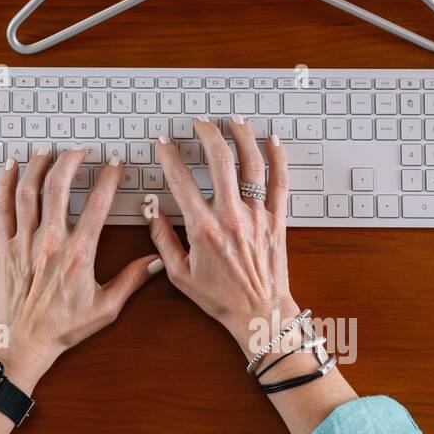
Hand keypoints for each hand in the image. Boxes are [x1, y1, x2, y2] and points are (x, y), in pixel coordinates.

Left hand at [0, 147, 161, 389]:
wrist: (23, 341)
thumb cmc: (64, 327)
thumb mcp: (106, 308)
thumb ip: (132, 280)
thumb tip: (158, 261)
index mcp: (78, 254)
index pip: (97, 204)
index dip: (109, 179)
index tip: (115, 164)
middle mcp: (50, 242)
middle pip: (58, 187)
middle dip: (70, 161)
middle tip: (80, 150)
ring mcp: (23, 242)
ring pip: (28, 191)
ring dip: (39, 165)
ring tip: (49, 151)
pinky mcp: (3, 246)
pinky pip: (2, 207)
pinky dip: (5, 183)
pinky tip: (11, 165)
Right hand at [147, 116, 295, 357]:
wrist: (259, 313)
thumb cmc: (220, 298)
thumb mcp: (179, 274)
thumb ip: (162, 239)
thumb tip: (152, 210)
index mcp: (203, 228)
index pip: (180, 179)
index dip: (169, 155)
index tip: (163, 142)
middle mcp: (231, 216)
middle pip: (219, 160)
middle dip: (207, 133)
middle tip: (199, 121)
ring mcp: (257, 216)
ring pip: (252, 164)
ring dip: (242, 136)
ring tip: (233, 119)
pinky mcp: (277, 220)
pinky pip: (281, 182)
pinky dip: (278, 157)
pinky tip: (273, 139)